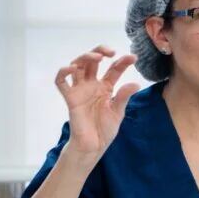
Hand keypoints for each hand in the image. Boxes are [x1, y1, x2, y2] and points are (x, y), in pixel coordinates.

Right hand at [54, 45, 138, 162]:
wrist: (94, 145)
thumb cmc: (104, 129)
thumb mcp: (118, 112)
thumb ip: (123, 97)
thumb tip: (136, 84)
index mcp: (105, 87)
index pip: (113, 69)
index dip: (122, 62)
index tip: (133, 58)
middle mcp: (92, 85)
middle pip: (92, 62)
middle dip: (100, 52)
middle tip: (111, 52)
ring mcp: (80, 90)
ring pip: (77, 66)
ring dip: (85, 58)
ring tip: (98, 57)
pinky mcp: (70, 98)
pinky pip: (61, 82)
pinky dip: (63, 73)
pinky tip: (71, 68)